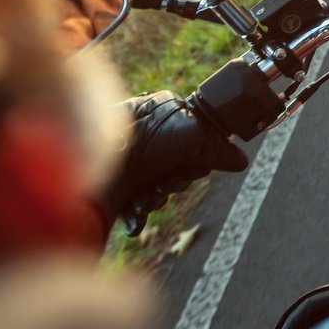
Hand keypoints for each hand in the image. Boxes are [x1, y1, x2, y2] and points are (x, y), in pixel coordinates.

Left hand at [106, 92, 247, 234]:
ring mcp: (132, 163)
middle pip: (183, 167)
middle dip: (178, 180)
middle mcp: (148, 138)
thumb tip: (240, 160)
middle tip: (168, 177)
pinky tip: (135, 208)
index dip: (200, 157)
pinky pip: (140, 206)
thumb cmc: (138, 140)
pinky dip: (140, 212)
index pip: (199, 140)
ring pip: (163, 189)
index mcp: (164, 116)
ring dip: (159, 197)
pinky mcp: (117, 188)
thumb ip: (219, 148)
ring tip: (146, 193)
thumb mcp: (191, 136)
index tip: (194, 163)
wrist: (88, 168)